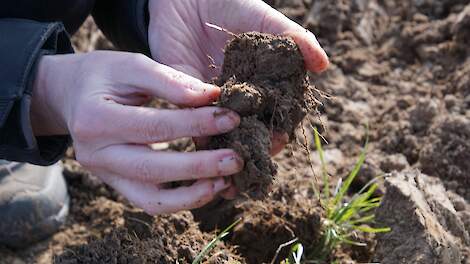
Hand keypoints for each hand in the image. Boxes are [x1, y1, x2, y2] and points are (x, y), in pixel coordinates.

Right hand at [31, 51, 243, 213]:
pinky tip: (210, 186)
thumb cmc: (104, 76)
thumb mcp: (132, 66)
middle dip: (200, 166)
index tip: (232, 117)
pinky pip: (150, 203)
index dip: (197, 123)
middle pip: (153, 169)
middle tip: (237, 159)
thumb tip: (213, 96)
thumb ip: (170, 81)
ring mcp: (105, 175)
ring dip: (193, 195)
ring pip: (151, 200)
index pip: (155, 126)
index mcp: (95, 119)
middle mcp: (95, 154)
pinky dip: (182, 200)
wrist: (72, 96)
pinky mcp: (116, 185)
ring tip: (227, 182)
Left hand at [147, 0, 328, 154]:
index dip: (277, 130)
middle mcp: (236, 95)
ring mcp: (210, 98)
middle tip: (255, 161)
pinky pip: (191, 120)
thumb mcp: (263, 19)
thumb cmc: (229, 4)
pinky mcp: (183, 94)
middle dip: (253, 148)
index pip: (272, 114)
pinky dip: (199, 135)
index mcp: (258, 82)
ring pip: (221, 132)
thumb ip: (292, 39)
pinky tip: (206, 148)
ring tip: (232, 167)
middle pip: (248, 130)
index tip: (280, 140)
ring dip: (227, 150)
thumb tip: (323, 64)